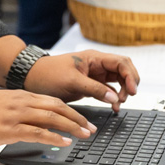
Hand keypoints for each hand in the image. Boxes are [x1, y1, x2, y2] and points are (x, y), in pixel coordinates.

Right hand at [0, 89, 96, 147]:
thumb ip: (12, 109)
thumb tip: (23, 120)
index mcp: (17, 95)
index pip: (50, 99)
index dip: (69, 108)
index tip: (81, 117)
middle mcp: (19, 102)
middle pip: (56, 106)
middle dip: (77, 117)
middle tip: (91, 127)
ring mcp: (15, 114)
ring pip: (51, 117)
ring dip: (71, 126)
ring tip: (85, 134)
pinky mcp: (8, 128)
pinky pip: (37, 132)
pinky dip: (53, 137)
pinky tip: (63, 142)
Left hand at [24, 50, 138, 112]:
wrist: (33, 78)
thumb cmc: (48, 74)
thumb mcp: (72, 81)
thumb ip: (94, 88)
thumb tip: (115, 97)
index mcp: (93, 58)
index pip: (121, 62)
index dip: (130, 76)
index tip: (131, 91)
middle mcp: (96, 65)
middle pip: (123, 69)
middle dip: (130, 82)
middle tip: (128, 97)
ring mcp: (94, 75)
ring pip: (118, 80)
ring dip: (123, 91)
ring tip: (119, 103)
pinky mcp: (90, 85)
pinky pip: (108, 90)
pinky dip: (114, 98)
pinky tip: (114, 107)